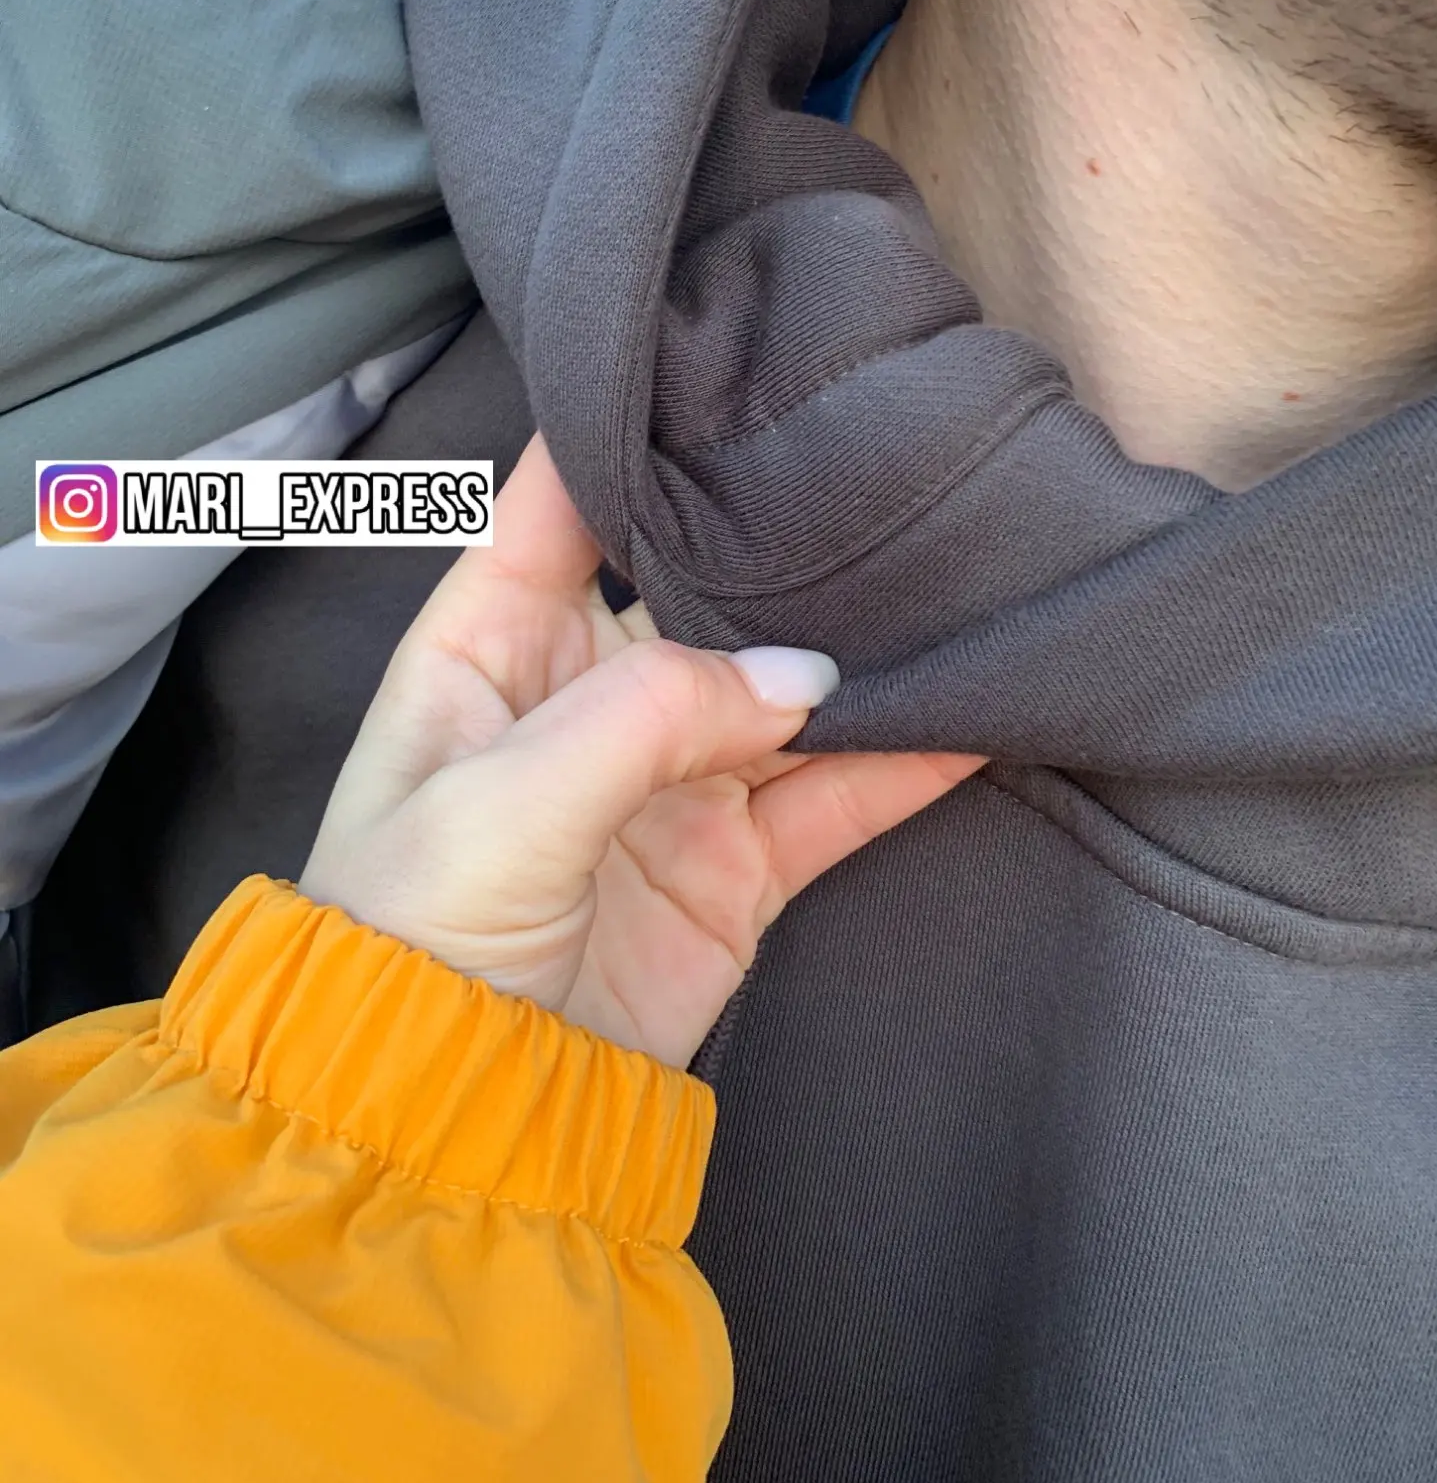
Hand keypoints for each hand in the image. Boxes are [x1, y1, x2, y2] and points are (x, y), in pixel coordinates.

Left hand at [301, 433, 987, 1066]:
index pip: (558, 506)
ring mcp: (670, 780)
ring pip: (785, 691)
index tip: (720, 365)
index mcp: (493, 646)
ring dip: (861, 654)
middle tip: (879, 476)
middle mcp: (586, 695)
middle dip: (778, 544)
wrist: (451, 1117)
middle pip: (700, 588)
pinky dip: (904, 761)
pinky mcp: (737, 865)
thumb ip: (651, 715)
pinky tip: (973, 713)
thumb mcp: (504, 802)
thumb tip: (808, 675)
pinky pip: (834, 797)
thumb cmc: (418, 938)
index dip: (625, 432)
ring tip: (953, 586)